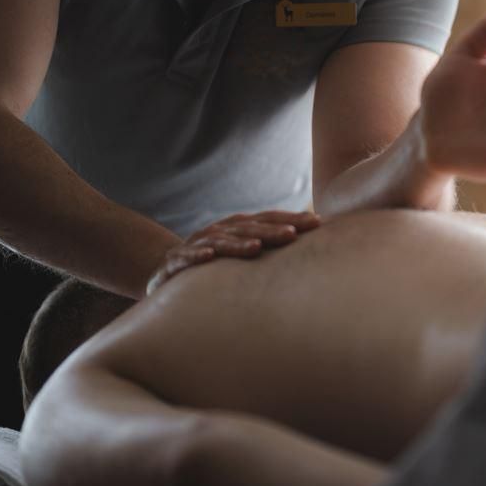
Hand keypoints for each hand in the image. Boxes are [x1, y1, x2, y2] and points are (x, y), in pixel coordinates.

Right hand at [144, 210, 319, 295]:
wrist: (167, 267)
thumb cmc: (216, 262)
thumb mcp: (242, 252)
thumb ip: (272, 249)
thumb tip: (315, 249)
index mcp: (238, 227)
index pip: (268, 220)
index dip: (291, 219)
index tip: (318, 223)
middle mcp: (220, 231)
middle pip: (249, 229)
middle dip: (271, 231)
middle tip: (294, 233)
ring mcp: (197, 244)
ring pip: (220, 242)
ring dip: (238, 244)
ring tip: (256, 247)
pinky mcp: (176, 262)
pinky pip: (186, 258)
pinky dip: (197, 257)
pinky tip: (209, 258)